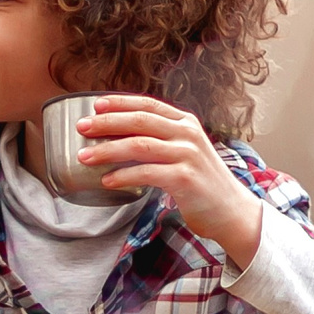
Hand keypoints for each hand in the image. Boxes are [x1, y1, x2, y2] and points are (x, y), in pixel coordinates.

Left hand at [73, 95, 263, 264]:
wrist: (230, 210)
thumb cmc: (200, 182)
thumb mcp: (184, 151)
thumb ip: (160, 140)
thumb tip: (117, 137)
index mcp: (185, 122)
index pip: (148, 105)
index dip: (120, 103)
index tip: (96, 106)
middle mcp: (188, 134)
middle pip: (139, 121)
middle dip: (107, 123)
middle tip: (82, 128)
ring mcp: (188, 155)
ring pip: (139, 145)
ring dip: (108, 150)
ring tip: (85, 157)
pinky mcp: (185, 179)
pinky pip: (147, 173)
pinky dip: (123, 176)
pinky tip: (107, 181)